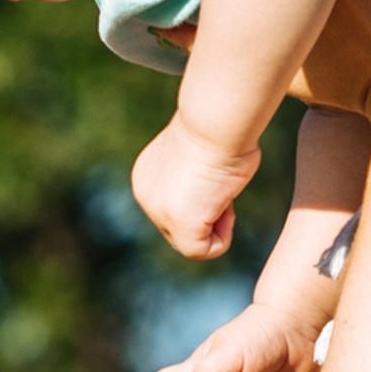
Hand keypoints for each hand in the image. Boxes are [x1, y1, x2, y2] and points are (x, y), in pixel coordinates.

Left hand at [130, 115, 259, 259]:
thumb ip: (194, 182)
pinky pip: (207, 250)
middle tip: (218, 184)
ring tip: (220, 191)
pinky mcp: (179, 224)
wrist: (214, 121)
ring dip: (218, 224)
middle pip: (182, 230)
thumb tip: (210, 198)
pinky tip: (225, 204)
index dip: (205, 199)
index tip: (212, 172)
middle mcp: (146, 196)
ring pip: (195, 243)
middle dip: (208, 214)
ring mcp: (158, 212)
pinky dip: (224, 235)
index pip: (177, 209)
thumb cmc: (218, 130)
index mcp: (147, 178)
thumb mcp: (198, 159)